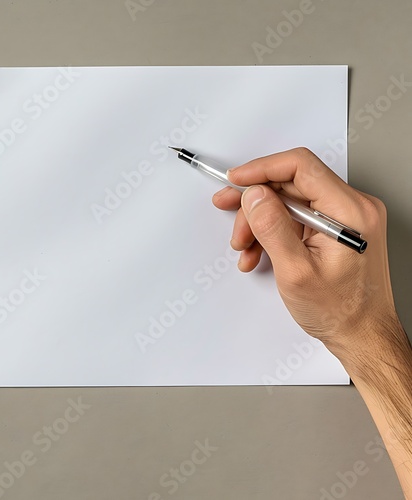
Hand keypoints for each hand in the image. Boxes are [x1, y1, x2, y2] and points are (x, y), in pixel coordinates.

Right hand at [212, 147, 398, 354]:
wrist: (362, 335)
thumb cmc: (341, 311)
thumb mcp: (297, 272)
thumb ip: (273, 228)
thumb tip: (254, 196)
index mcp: (350, 212)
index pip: (301, 167)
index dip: (262, 169)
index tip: (236, 179)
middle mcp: (351, 208)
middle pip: (290, 185)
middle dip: (255, 203)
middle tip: (228, 210)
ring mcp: (343, 218)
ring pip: (288, 202)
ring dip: (259, 221)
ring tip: (245, 247)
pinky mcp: (334, 228)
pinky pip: (295, 218)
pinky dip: (272, 231)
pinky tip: (258, 252)